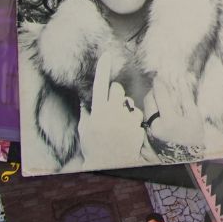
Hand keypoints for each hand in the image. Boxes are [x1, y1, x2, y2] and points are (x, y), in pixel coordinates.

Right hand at [77, 51, 146, 165]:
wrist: (110, 166)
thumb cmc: (94, 148)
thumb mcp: (85, 131)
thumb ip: (86, 113)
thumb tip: (84, 100)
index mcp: (97, 114)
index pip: (99, 86)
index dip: (103, 70)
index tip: (106, 56)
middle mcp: (112, 114)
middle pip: (117, 90)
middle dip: (114, 94)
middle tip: (111, 107)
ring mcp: (126, 120)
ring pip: (129, 103)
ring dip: (124, 110)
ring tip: (118, 125)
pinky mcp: (138, 127)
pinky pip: (137, 116)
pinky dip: (133, 121)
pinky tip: (127, 132)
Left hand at [144, 77, 204, 158]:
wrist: (188, 158)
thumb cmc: (194, 136)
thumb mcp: (194, 116)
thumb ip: (186, 98)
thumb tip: (180, 81)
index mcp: (169, 120)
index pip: (161, 95)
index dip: (160, 83)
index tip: (159, 75)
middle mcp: (156, 126)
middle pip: (149, 100)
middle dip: (154, 90)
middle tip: (161, 85)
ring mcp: (150, 132)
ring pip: (146, 108)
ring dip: (152, 100)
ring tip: (162, 98)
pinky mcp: (147, 135)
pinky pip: (147, 117)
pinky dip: (152, 110)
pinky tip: (160, 110)